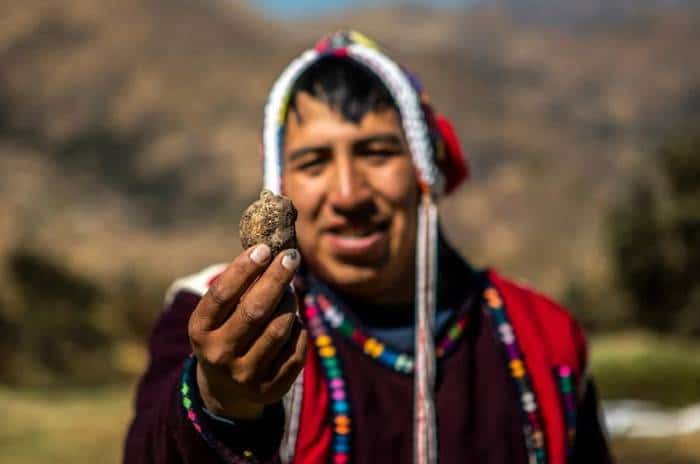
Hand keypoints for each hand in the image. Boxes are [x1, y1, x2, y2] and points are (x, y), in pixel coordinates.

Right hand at [188, 245, 306, 419]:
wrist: (225, 390)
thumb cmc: (226, 334)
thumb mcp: (219, 315)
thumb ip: (239, 287)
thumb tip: (271, 249)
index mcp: (200, 331)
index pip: (222, 295)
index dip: (244, 269)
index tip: (264, 248)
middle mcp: (218, 355)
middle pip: (254, 311)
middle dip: (276, 279)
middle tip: (291, 257)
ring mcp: (244, 376)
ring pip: (279, 329)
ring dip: (290, 303)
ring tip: (290, 291)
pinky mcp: (270, 389)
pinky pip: (296, 349)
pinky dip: (299, 329)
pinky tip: (293, 321)